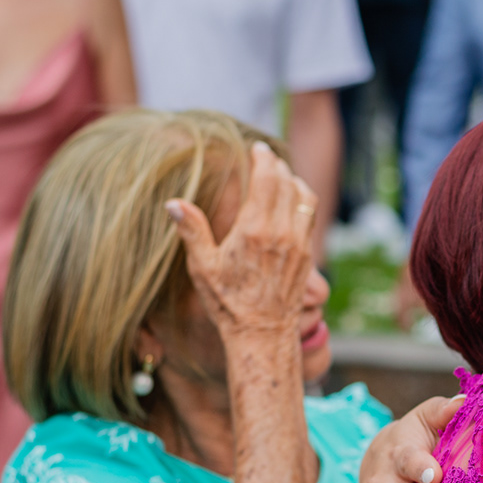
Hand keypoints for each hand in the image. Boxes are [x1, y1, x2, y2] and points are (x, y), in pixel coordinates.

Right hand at [166, 142, 316, 339]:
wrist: (262, 334)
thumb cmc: (228, 303)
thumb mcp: (203, 267)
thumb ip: (191, 230)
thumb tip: (172, 202)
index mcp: (254, 229)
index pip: (267, 179)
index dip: (264, 158)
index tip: (258, 148)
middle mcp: (281, 232)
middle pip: (287, 183)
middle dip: (278, 165)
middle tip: (267, 157)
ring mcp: (299, 244)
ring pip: (305, 198)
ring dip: (295, 181)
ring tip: (282, 175)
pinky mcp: (308, 256)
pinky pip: (310, 217)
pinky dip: (303, 201)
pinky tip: (293, 202)